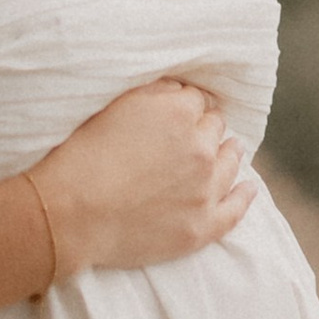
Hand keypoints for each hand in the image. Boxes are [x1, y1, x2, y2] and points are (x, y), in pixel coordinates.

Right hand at [31, 78, 254, 278]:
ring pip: (230, 162)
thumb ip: (154, 94)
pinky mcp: (201, 227)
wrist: (71, 214)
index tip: (175, 116)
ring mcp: (205, 189)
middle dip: (203, 129)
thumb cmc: (82, 156)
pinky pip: (236, 209)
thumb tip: (179, 92)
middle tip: (188, 138)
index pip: (195, 100)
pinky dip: (244, 196)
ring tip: (227, 153)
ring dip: (227, 154)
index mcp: (178, 112)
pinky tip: (247, 188)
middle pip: (215, 129)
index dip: (184, 107)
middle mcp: (200, 147)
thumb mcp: (115, 106)